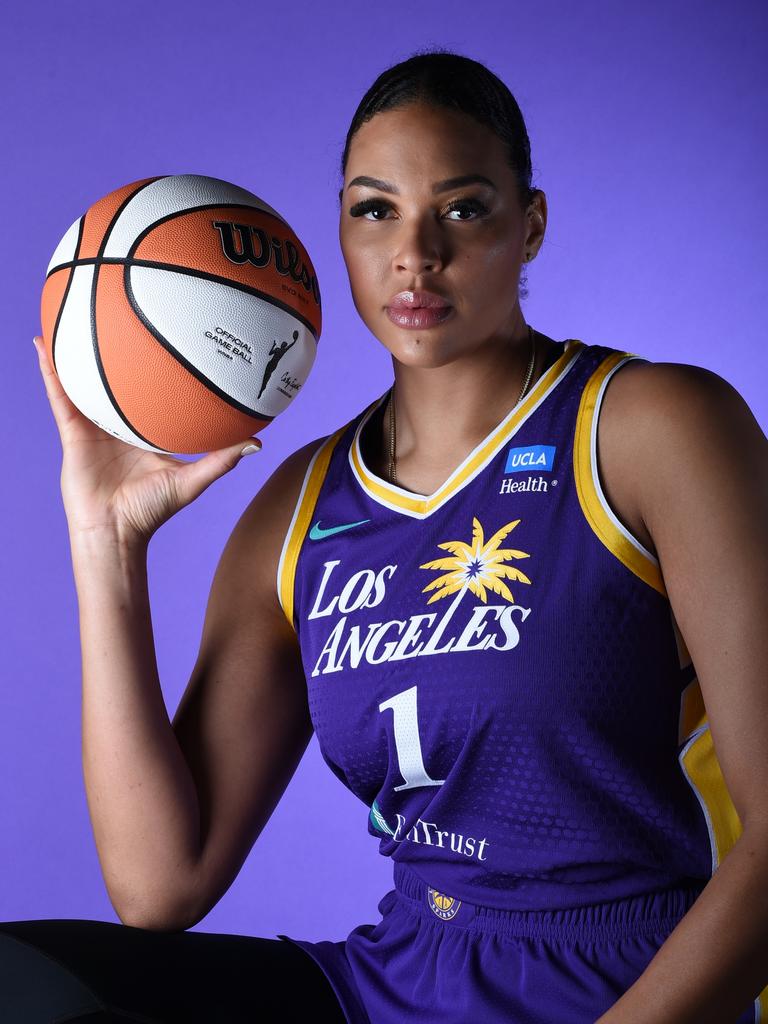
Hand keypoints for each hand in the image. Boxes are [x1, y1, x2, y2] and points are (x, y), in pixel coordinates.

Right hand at [32, 334, 262, 546]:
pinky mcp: (73, 430)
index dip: (157, 369)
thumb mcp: (191, 480)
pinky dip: (50, 369)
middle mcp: (119, 423)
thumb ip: (222, 460)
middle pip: (117, 379)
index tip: (170, 338)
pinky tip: (43, 343)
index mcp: (146, 430)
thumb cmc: (151, 511)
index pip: (153, 393)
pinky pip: (60, 394)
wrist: (115, 531)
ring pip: (84, 379)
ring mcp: (94, 424)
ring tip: (72, 312)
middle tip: (121, 312)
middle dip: (117, 349)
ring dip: (75, 348)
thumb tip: (258, 442)